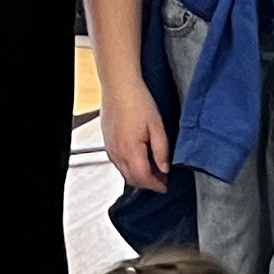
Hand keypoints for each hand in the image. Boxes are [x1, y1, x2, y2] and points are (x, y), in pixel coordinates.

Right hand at [103, 77, 171, 192]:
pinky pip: (118, 162)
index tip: (165, 187)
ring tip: (154, 169)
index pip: (143, 178)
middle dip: (148, 183)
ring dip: (139, 175)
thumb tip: (164, 169)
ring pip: (124, 172)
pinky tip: (140, 159)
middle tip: (162, 179)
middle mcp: (117, 153)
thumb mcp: (157, 126)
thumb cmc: (138, 101)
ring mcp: (110, 148)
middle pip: (132, 179)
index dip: (156, 185)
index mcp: (130, 151)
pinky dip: (130, 167)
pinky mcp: (107, 142)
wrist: (119, 86)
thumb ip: (161, 150)